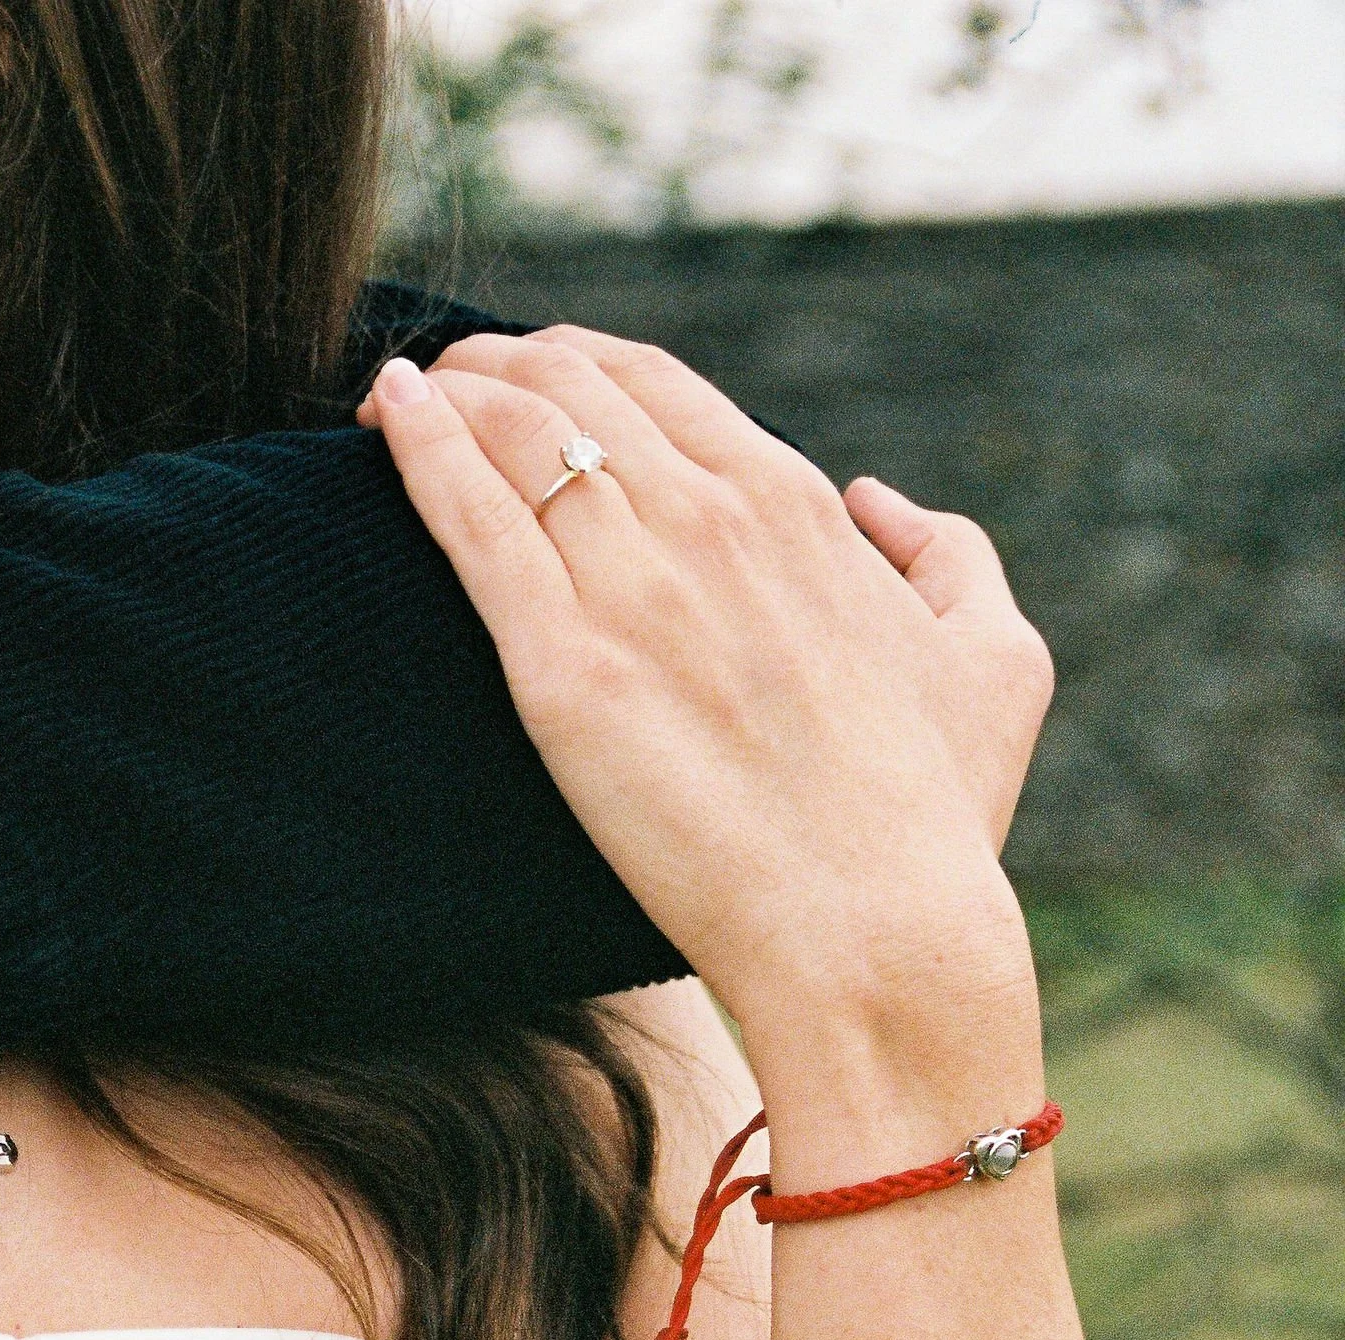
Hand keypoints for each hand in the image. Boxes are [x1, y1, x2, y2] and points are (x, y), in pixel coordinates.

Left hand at [363, 331, 1054, 1145]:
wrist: (872, 931)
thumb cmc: (932, 820)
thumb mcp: (997, 663)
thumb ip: (949, 557)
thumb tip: (881, 503)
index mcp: (794, 506)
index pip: (656, 385)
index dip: (577, 365)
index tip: (529, 384)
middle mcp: (710, 519)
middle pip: (570, 385)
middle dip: (493, 366)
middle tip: (444, 390)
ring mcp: (634, 586)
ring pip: (512, 430)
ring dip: (444, 394)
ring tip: (392, 401)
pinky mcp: (564, 667)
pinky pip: (472, 520)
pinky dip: (419, 449)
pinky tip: (385, 416)